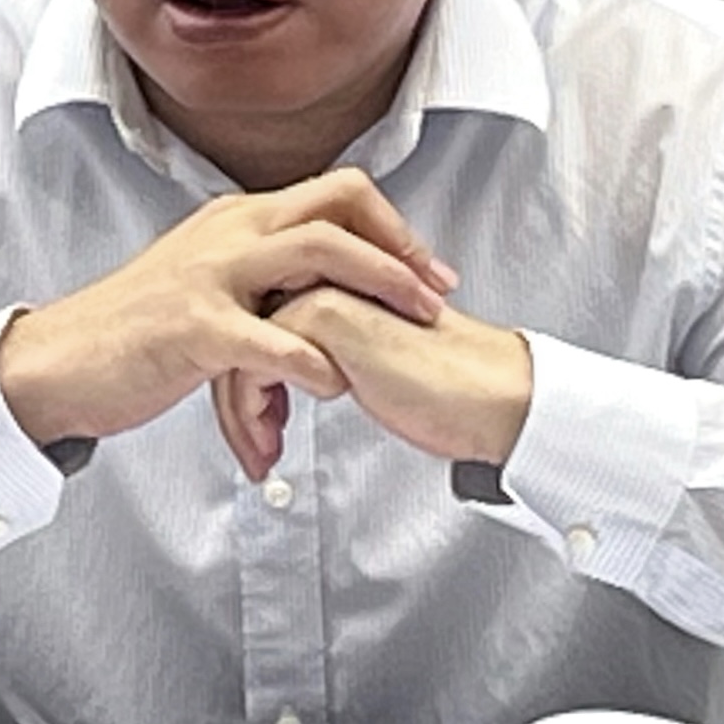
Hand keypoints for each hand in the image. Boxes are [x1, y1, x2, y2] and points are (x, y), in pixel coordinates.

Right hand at [0, 168, 455, 479]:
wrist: (61, 362)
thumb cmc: (136, 332)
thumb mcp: (205, 281)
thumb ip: (259, 274)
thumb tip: (318, 284)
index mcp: (237, 219)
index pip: (334, 193)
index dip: (391, 226)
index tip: (430, 270)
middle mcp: (229, 232)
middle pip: (336, 206)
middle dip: (400, 249)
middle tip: (437, 295)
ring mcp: (209, 274)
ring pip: (314, 253)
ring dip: (375, 285)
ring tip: (409, 327)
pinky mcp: (190, 326)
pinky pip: (265, 335)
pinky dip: (311, 359)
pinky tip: (334, 384)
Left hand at [216, 287, 533, 472]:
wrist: (487, 395)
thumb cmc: (440, 386)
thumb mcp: (366, 360)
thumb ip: (325, 350)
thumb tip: (276, 379)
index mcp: (334, 274)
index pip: (258, 315)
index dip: (250, 374)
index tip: (258, 421)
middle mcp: (322, 271)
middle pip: (239, 328)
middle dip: (236, 396)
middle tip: (254, 443)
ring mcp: (319, 288)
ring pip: (239, 346)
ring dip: (242, 413)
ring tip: (262, 452)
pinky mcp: (321, 316)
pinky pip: (253, 364)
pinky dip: (252, 412)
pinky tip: (275, 441)